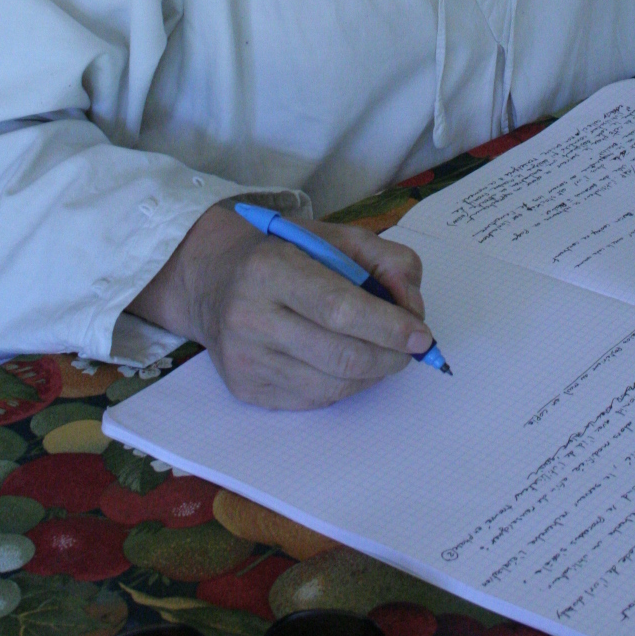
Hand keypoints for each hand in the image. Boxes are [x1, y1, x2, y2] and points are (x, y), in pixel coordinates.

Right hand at [129, 205, 434, 407]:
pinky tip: (348, 364)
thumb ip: (384, 259)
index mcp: (270, 268)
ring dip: (372, 373)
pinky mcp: (246, 389)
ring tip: (382, 352)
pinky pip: (313, 399)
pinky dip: (345, 385)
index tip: (421, 336)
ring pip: (331, 384)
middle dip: (389, 356)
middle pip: (339, 354)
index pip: (340, 308)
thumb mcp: (333, 236)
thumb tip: (413, 308)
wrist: (213, 280)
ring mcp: (244, 359)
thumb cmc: (283, 254)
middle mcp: (249, 316)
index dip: (388, 326)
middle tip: (411, 349)